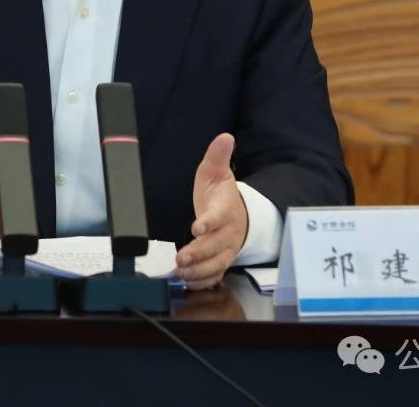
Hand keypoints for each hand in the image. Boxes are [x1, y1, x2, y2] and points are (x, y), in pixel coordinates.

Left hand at [175, 133, 247, 289]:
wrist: (238, 215)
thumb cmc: (221, 195)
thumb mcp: (216, 173)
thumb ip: (217, 156)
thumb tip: (225, 137)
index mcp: (225, 209)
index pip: (219, 216)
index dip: (209, 222)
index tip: (197, 227)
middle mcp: (228, 232)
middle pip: (216, 245)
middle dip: (198, 253)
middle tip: (181, 258)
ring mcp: (226, 249)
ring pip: (216, 264)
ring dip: (198, 270)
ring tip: (181, 272)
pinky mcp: (222, 262)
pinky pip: (215, 275)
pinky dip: (202, 281)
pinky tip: (187, 281)